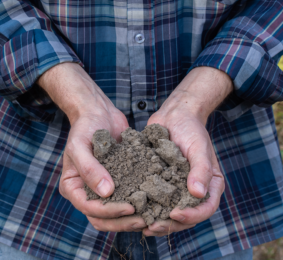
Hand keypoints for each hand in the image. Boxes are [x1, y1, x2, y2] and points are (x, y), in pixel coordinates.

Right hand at [37, 63, 146, 231]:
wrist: (98, 113)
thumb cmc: (84, 127)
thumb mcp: (79, 146)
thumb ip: (89, 169)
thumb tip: (106, 193)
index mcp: (73, 187)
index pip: (89, 208)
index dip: (109, 212)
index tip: (130, 208)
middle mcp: (87, 191)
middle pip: (102, 217)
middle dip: (122, 221)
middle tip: (144, 219)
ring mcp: (102, 187)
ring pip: (115, 212)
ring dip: (131, 217)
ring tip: (151, 215)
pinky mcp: (118, 180)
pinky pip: (126, 195)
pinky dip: (138, 201)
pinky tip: (154, 200)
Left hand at [142, 67, 232, 236]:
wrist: (175, 116)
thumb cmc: (191, 129)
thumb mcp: (199, 147)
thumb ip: (202, 169)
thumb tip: (198, 193)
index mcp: (209, 184)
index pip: (206, 208)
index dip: (192, 216)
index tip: (175, 214)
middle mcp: (193, 189)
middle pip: (185, 215)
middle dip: (170, 224)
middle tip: (152, 227)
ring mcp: (176, 186)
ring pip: (168, 210)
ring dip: (156, 219)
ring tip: (140, 224)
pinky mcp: (160, 180)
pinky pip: (155, 197)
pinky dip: (146, 205)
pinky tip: (132, 207)